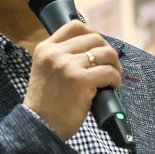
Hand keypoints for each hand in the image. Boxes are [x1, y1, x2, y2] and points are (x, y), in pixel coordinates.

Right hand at [23, 20, 122, 140]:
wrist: (38, 127)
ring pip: (106, 53)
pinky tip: (112, 87)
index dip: (93, 34)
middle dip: (108, 52)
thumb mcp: (45, 71)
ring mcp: (68, 66)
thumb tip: (94, 49)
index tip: (99, 48)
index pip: (75, 26)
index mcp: (45, 49)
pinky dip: (115, 80)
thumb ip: (62, 57)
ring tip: (112, 79)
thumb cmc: (46, 104)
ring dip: (115, 66)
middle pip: (95, 38)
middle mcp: (55, 53)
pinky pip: (109, 72)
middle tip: (110, 67)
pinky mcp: (80, 80)